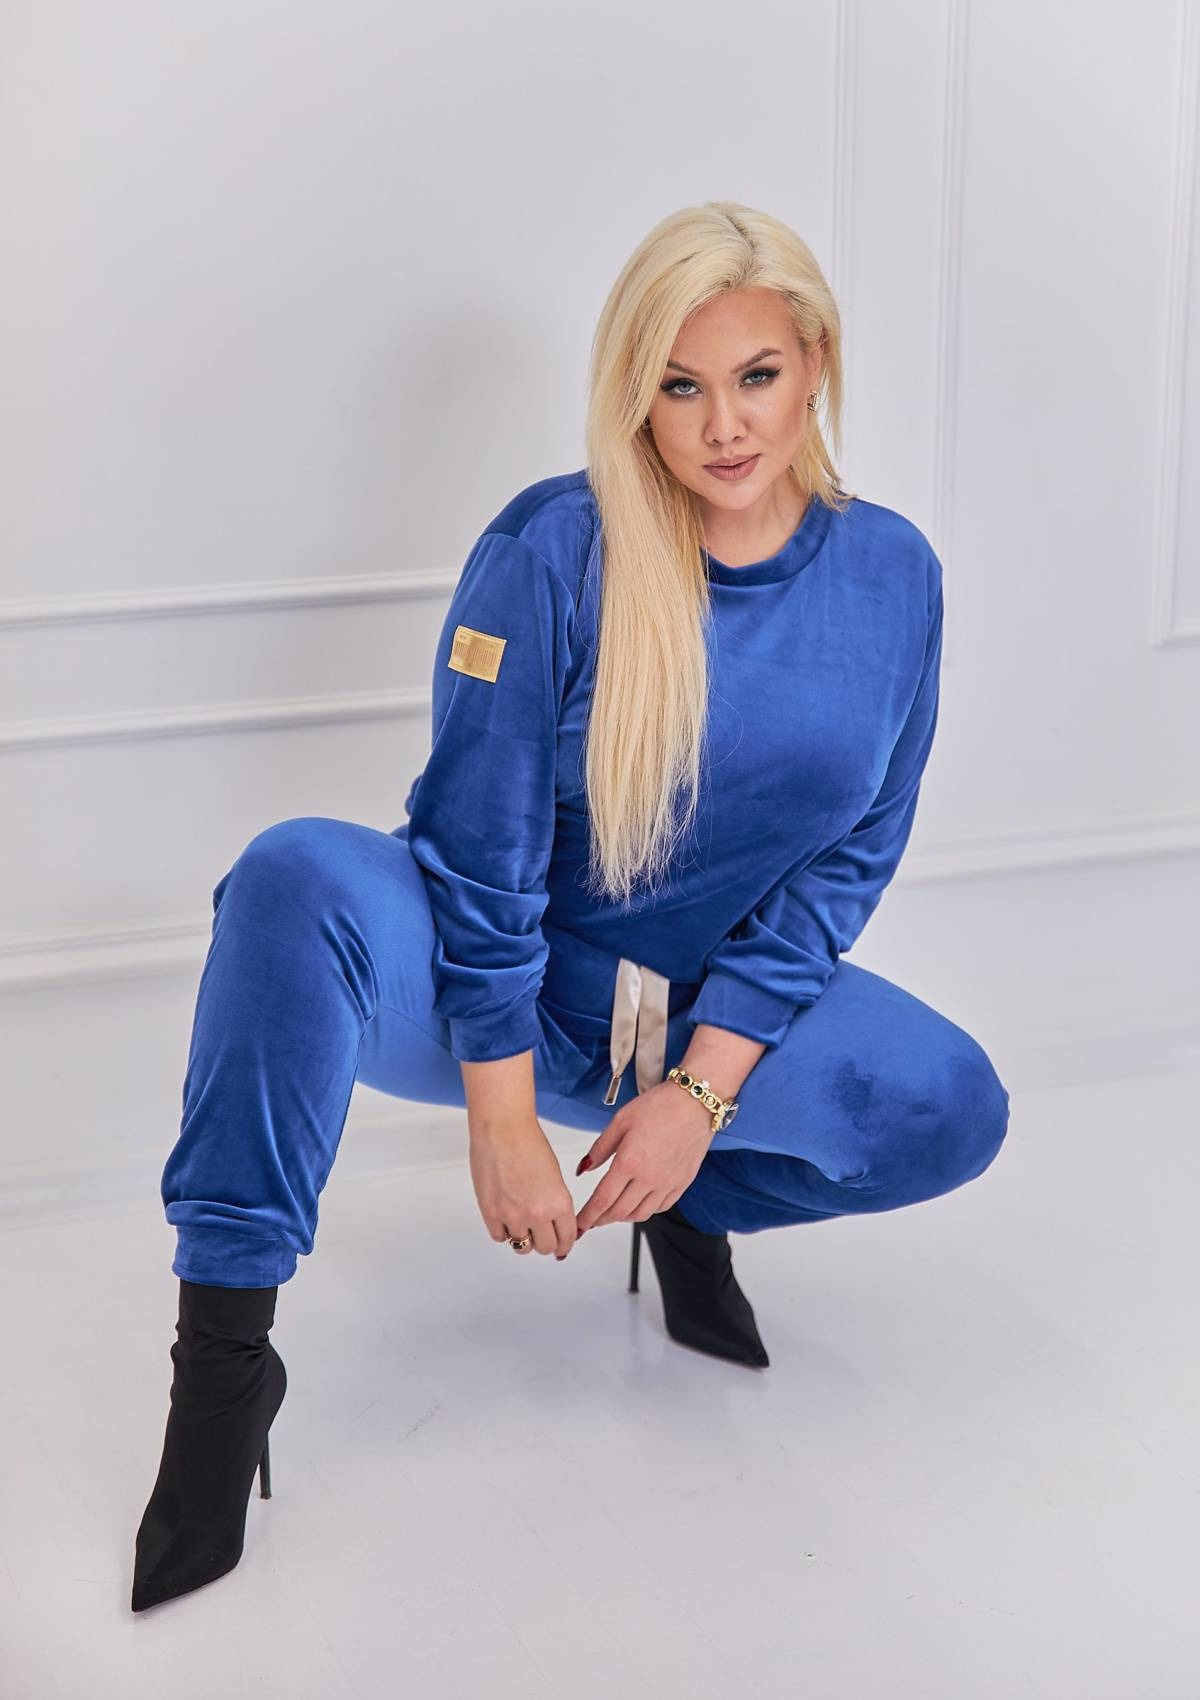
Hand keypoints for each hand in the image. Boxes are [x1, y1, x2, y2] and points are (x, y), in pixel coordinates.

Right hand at [469, 1119, 578, 1257]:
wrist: (502, 1129)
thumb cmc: (528, 1142)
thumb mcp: (554, 1176)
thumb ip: (555, 1203)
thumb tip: (554, 1222)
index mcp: (559, 1202)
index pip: (567, 1238)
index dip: (565, 1244)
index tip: (562, 1246)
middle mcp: (537, 1213)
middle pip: (546, 1248)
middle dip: (547, 1243)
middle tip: (543, 1236)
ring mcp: (512, 1216)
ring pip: (523, 1247)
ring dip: (525, 1238)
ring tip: (523, 1226)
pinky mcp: (491, 1213)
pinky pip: (500, 1237)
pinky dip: (505, 1232)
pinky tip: (506, 1219)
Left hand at [574, 1078, 712, 1232]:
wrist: (695, 1102)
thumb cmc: (661, 1106)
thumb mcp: (621, 1121)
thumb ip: (600, 1149)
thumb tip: (584, 1169)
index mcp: (629, 1162)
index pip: (602, 1200)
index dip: (588, 1217)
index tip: (579, 1226)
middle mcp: (649, 1178)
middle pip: (619, 1212)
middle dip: (601, 1220)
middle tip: (591, 1220)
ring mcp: (668, 1183)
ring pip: (640, 1214)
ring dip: (622, 1217)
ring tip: (612, 1212)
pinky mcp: (682, 1183)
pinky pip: (660, 1208)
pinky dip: (645, 1211)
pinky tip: (638, 1204)